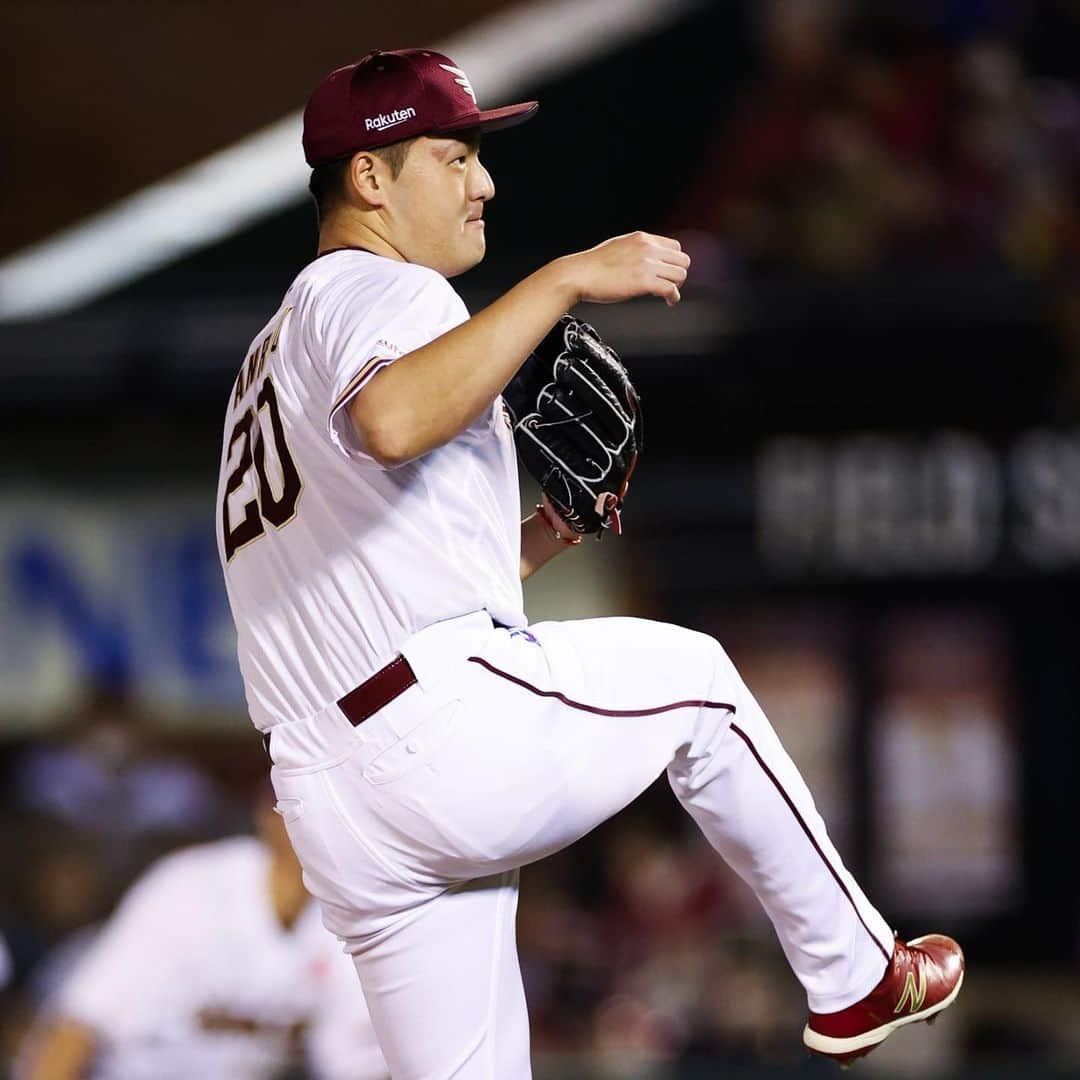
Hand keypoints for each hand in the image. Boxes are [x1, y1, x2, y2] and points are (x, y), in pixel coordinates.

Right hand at [560, 232, 690, 307]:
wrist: (579, 274)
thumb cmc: (592, 265)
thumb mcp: (618, 246)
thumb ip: (635, 250)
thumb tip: (644, 259)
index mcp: (642, 239)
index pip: (674, 246)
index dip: (674, 261)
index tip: (669, 272)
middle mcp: (647, 249)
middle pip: (682, 260)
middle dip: (678, 274)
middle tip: (671, 284)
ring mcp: (647, 265)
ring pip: (680, 275)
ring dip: (677, 286)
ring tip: (668, 294)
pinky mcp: (644, 282)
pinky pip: (670, 289)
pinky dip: (673, 297)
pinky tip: (669, 301)